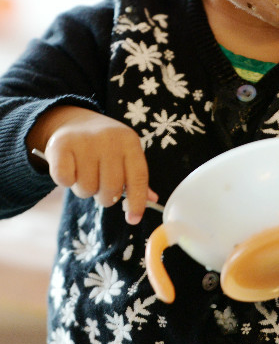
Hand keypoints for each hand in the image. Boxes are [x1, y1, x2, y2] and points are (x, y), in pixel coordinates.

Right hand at [27, 105, 156, 223]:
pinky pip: (65, 180)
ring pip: (87, 188)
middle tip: (99, 186)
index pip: (138, 177)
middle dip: (105, 197)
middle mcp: (109, 139)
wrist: (74, 124)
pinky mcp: (60, 145)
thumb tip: (153, 199)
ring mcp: (84, 141)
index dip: (137, 201)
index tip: (133, 220)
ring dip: (84, 189)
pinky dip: (66, 182)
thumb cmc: (104, 147)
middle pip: (111, 188)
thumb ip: (135, 176)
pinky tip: (69, 169)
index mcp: (129, 141)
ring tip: (83, 174)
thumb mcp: (124, 154)